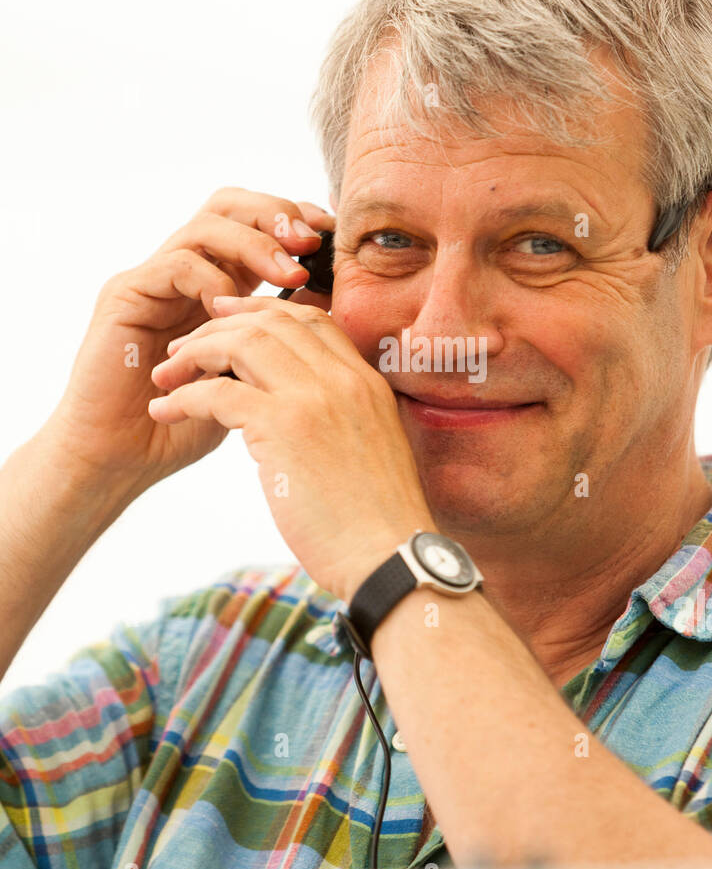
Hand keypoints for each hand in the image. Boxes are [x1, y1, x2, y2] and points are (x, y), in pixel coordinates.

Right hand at [42, 188, 333, 501]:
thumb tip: (331, 304)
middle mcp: (186, 273)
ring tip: (288, 273)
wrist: (123, 459)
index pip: (258, 226)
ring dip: (255, 244)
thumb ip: (280, 340)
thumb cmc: (187, 426)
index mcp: (220, 284)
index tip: (334, 238)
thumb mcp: (250, 378)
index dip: (296, 222)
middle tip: (311, 243)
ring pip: (207, 226)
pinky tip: (232, 308)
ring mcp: (155, 280)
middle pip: (231, 206)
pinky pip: (176, 265)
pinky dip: (211, 279)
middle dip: (276, 215)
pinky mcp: (126, 294)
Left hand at [147, 295, 434, 601]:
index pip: (311, 319)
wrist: (389, 556)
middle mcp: (343, 379)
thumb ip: (342, 418)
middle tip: (183, 345)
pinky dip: (184, 397)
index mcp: (365, 381)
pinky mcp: (284, 429)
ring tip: (166, 374)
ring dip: (195, 354)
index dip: (264, 312)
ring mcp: (315, 399)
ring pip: (243, 343)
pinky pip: (218, 393)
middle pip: (271, 321)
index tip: (229, 320)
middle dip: (219, 325)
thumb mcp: (369, 449)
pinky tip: (165, 411)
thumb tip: (304, 419)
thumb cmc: (377, 521)